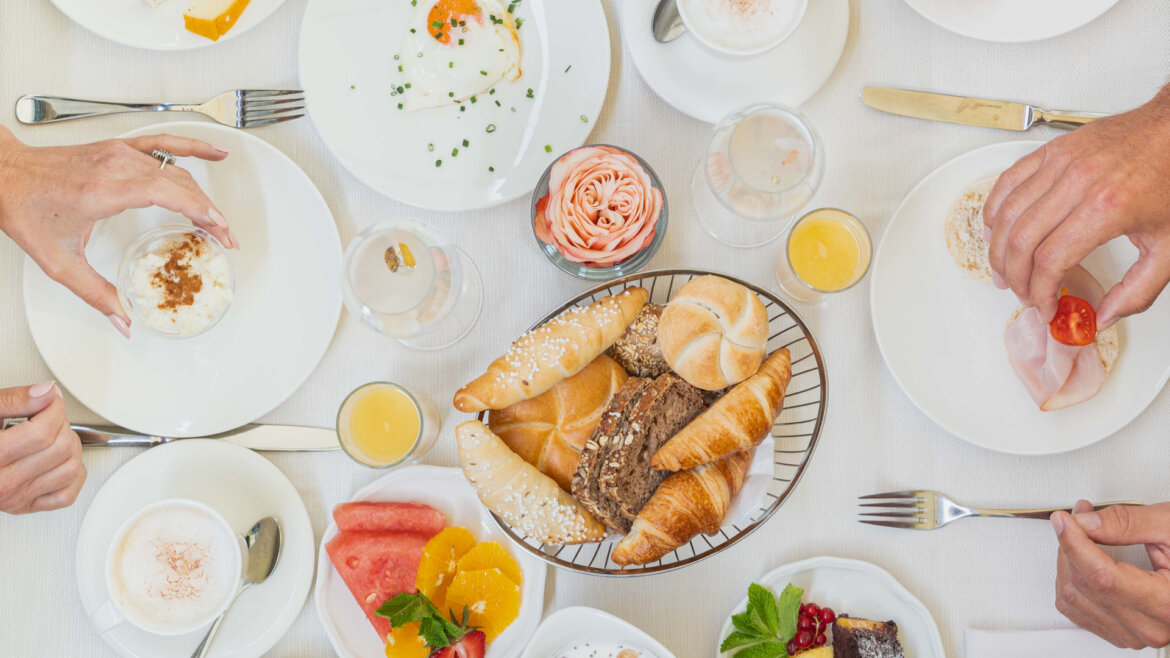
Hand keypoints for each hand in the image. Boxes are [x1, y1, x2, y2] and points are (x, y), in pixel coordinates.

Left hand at [0, 127, 234, 336]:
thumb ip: (95, 293)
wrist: (3, 174)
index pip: (168, 193)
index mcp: (103, 190)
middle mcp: (115, 166)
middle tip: (225, 237)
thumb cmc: (25, 208)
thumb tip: (123, 319)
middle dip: (209, 212)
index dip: (200, 211)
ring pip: (176, 168)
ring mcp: (119, 152)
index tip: (219, 230)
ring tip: (219, 217)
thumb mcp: (59, 261)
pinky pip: (165, 143)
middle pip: (180, 183)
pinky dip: (194, 146)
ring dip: (203, 193)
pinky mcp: (119, 147)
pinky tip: (215, 152)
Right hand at [0, 382, 85, 514]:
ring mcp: (15, 499)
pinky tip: (58, 460)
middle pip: (60, 449)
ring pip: (71, 470)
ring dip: (71, 447)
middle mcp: (2, 484)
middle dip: (62, 425)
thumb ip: (13, 400)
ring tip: (54, 436)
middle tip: (49, 417)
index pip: (41, 433)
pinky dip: (72, 475)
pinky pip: (67, 495)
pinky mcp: (25, 507)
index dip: (54, 409)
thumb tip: (47, 393)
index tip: (51, 401)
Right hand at [983, 86, 1169, 328]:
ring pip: (1007, 215)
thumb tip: (1104, 316)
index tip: (1046, 307)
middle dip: (1016, 278)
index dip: (1040, 293)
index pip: (1050, 262)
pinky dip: (994, 211)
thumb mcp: (1169, 246)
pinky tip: (996, 231)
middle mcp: (1077, 183)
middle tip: (1024, 295)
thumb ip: (1138, 290)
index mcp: (1105, 209)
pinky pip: (1007, 183)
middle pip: (1021, 242)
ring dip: (997, 250)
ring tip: (1003, 271)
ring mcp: (1060, 163)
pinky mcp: (1051, 151)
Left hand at [1051, 501, 1169, 648]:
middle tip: (1080, 516)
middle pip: (1085, 586)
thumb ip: (1127, 522)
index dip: (1075, 544)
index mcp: (1168, 604)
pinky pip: (1076, 609)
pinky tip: (1081, 557)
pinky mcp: (1122, 632)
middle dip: (1071, 544)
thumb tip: (1085, 522)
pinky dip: (1071, 579)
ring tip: (1083, 532)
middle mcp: (1152, 627)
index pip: (1104, 579)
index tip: (1064, 520)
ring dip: (1068, 560)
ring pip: (1073, 598)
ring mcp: (1135, 634)